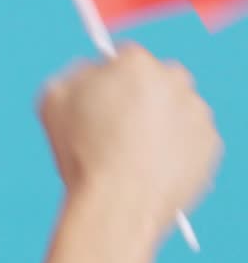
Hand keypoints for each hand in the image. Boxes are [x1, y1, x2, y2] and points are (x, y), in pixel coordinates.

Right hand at [38, 43, 222, 237]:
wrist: (120, 205)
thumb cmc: (85, 155)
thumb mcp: (53, 101)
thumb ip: (73, 76)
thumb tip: (88, 75)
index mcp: (136, 63)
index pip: (123, 58)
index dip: (108, 80)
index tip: (102, 98)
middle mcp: (174, 80)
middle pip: (154, 81)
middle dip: (138, 99)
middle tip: (115, 129)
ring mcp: (196, 113)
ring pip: (175, 110)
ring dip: (158, 124)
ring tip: (131, 155)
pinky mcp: (210, 145)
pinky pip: (190, 141)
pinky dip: (175, 150)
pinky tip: (150, 167)